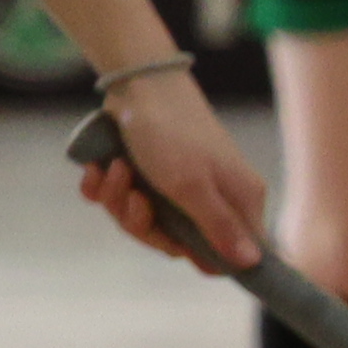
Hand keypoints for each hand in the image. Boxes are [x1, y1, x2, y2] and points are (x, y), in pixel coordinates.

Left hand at [76, 63, 270, 274]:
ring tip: (115, 170)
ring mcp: (176, 186)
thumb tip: (251, 264)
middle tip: (134, 198)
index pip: (232, 256)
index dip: (203, 259)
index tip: (177, 246)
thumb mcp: (193, 187)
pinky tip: (97, 169)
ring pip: (141, 221)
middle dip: (142, 224)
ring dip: (118, 199)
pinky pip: (117, 200)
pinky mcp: (145, 174)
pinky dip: (102, 187)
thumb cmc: (171, 134)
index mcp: (237, 202)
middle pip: (174, 243)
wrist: (136, 84)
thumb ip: (219, 227)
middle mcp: (210, 197)